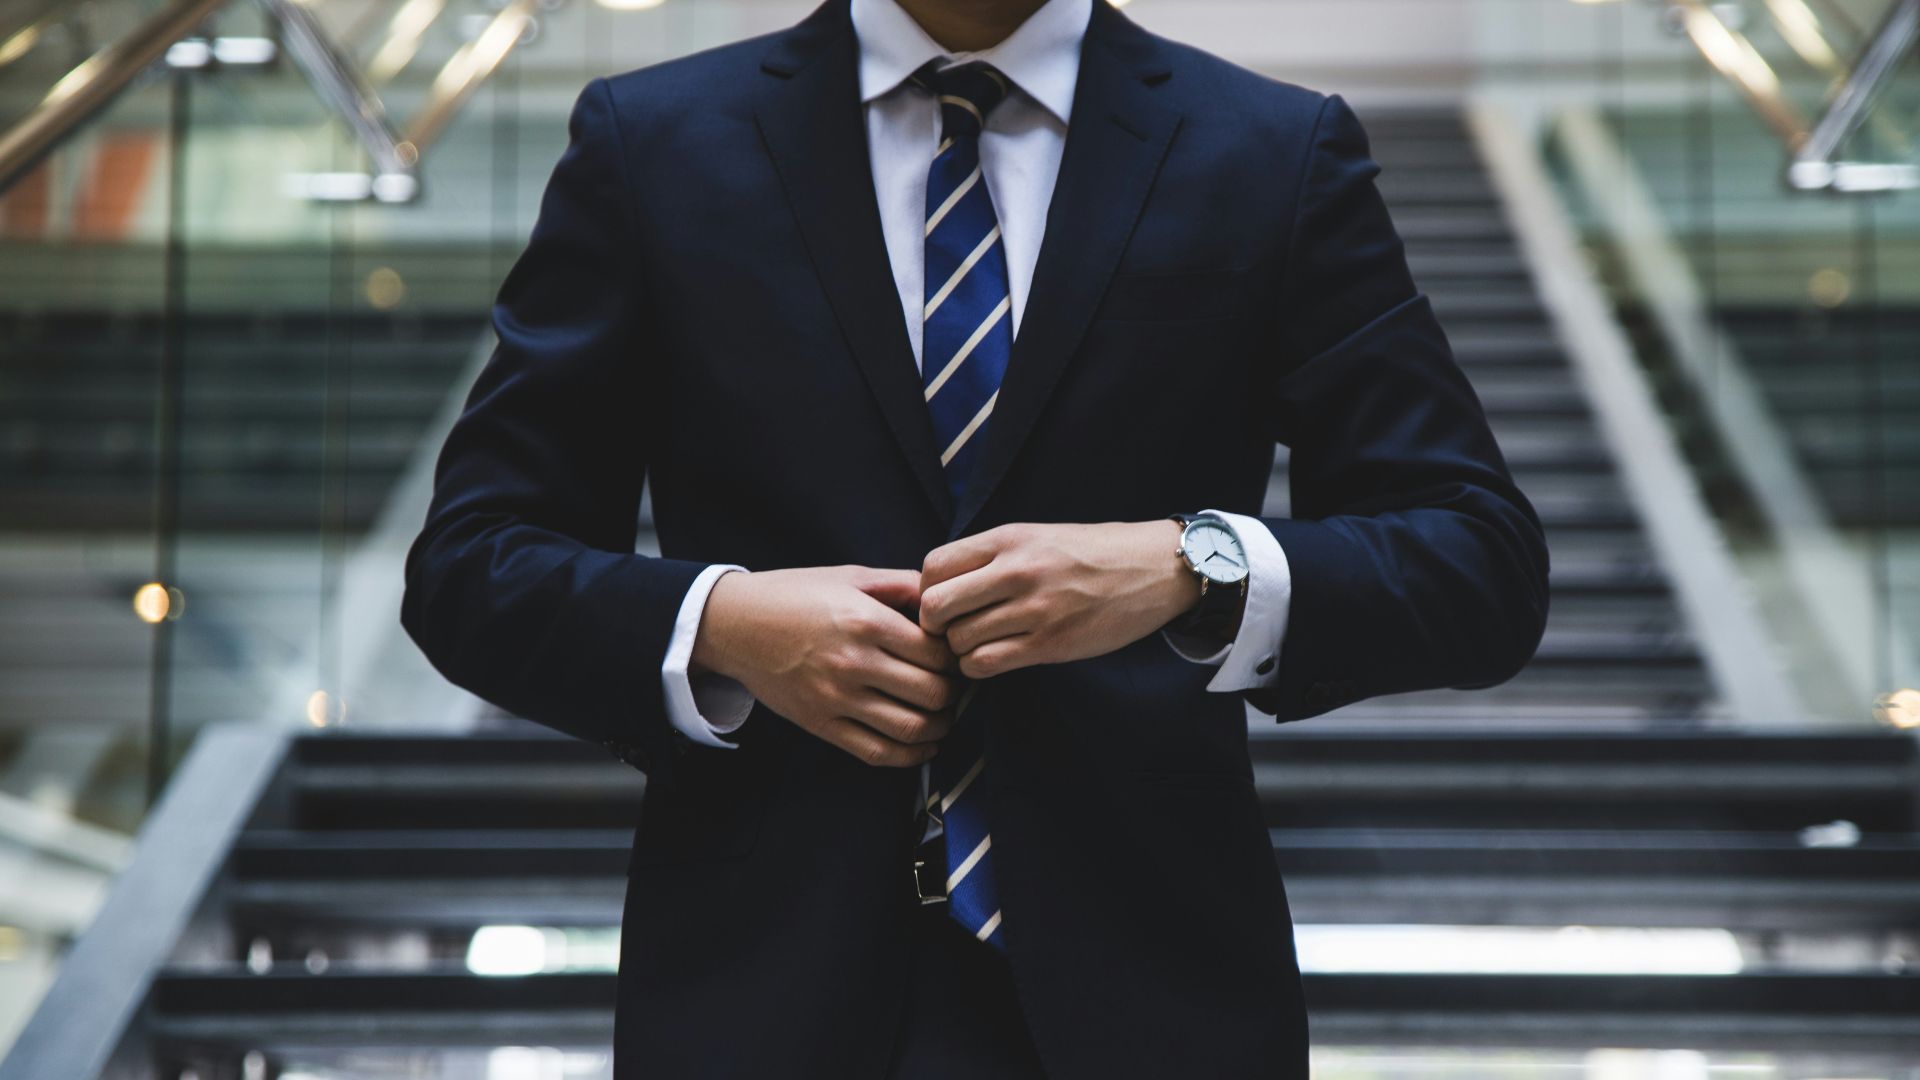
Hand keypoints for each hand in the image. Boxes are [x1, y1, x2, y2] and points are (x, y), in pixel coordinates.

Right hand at [691, 565, 958, 765]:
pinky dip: (911, 756)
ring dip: (940, 727)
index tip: (955, 656)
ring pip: (911, 728)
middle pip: (932, 693)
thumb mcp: (850, 576)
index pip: (937, 653)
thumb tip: (945, 597)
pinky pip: (877, 752)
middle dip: (953, 693)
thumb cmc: (795, 595)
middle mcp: (854, 662)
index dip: (956, 658)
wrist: (735, 624)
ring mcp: (836, 698)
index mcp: (866, 621)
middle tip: (954, 686)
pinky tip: (923, 745)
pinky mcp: (821, 724)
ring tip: (943, 716)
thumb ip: (902, 585)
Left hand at [918, 521, 1201, 679]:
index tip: (944, 601)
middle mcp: (1016, 571)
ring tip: (979, 643)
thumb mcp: (1037, 536)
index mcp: (1009, 538)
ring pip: (959, 641)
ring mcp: (1034, 609)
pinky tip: (995, 658)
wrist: (1154, 568)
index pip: (933, 566)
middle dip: (935, 625)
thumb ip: (991, 556)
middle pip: (935, 607)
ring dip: (960, 650)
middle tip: (952, 629)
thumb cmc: (1092, 553)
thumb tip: (940, 585)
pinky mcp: (1050, 644)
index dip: (926, 590)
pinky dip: (979, 667)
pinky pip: (986, 664)